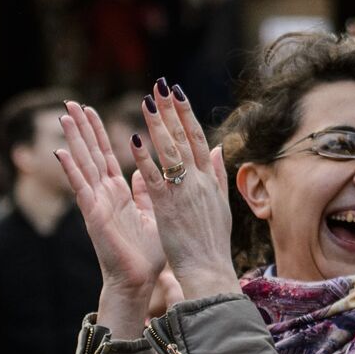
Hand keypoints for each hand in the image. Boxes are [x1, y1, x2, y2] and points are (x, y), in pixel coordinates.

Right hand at [56, 102, 164, 295]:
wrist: (139, 280)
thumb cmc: (147, 252)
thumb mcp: (151, 213)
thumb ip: (144, 191)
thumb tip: (141, 170)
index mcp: (118, 192)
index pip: (106, 155)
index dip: (98, 132)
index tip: (90, 109)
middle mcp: (104, 194)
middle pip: (90, 154)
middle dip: (81, 128)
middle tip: (69, 103)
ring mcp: (96, 203)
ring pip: (83, 165)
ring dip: (74, 140)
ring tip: (64, 117)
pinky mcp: (93, 215)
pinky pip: (81, 188)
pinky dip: (71, 170)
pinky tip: (61, 152)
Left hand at [132, 80, 239, 298]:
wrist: (209, 268)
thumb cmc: (213, 241)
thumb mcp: (221, 204)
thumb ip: (219, 174)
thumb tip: (220, 149)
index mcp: (211, 179)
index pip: (199, 138)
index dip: (187, 114)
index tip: (177, 93)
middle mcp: (199, 180)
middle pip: (185, 137)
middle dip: (171, 110)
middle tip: (160, 86)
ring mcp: (184, 191)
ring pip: (171, 151)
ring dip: (158, 125)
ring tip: (146, 102)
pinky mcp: (168, 205)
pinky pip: (155, 176)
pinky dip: (145, 157)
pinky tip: (133, 140)